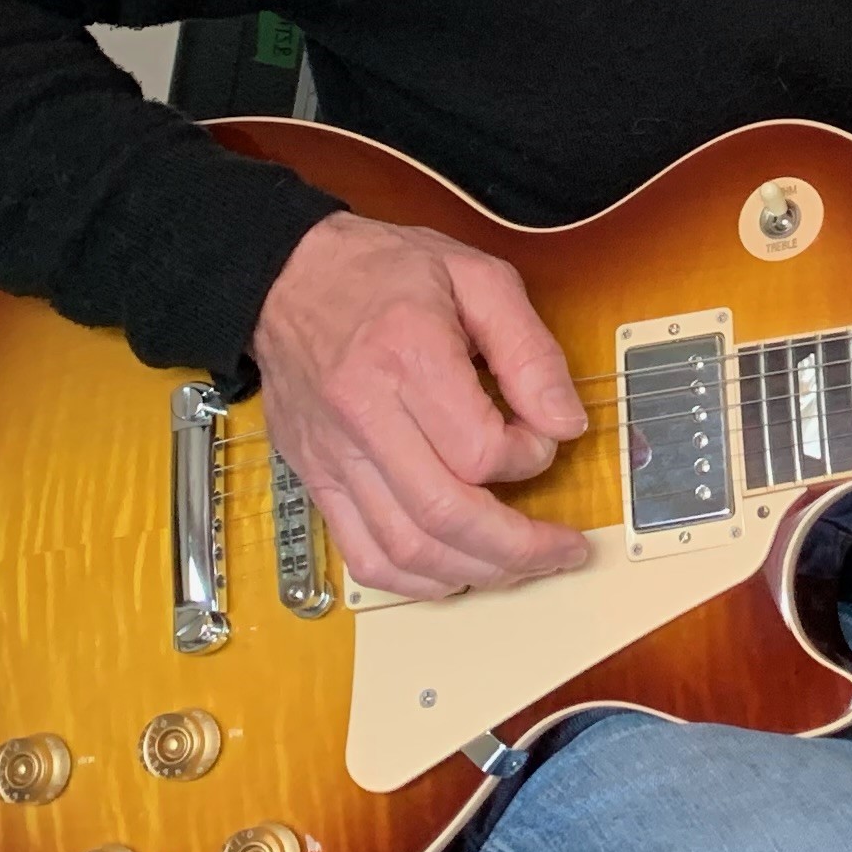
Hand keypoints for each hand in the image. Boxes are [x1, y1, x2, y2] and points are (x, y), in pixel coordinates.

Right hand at [252, 213, 589, 597]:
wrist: (286, 277)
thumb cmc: (382, 272)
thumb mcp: (477, 278)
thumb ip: (529, 351)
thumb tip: (565, 421)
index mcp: (406, 356)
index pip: (479, 450)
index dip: (529, 458)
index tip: (544, 439)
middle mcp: (363, 416)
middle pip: (445, 516)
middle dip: (519, 548)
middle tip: (563, 549)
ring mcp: (333, 456)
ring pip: (406, 550)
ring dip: (476, 572)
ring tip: (522, 565)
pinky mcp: (316, 478)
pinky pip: (363, 556)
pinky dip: (417, 580)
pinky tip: (458, 570)